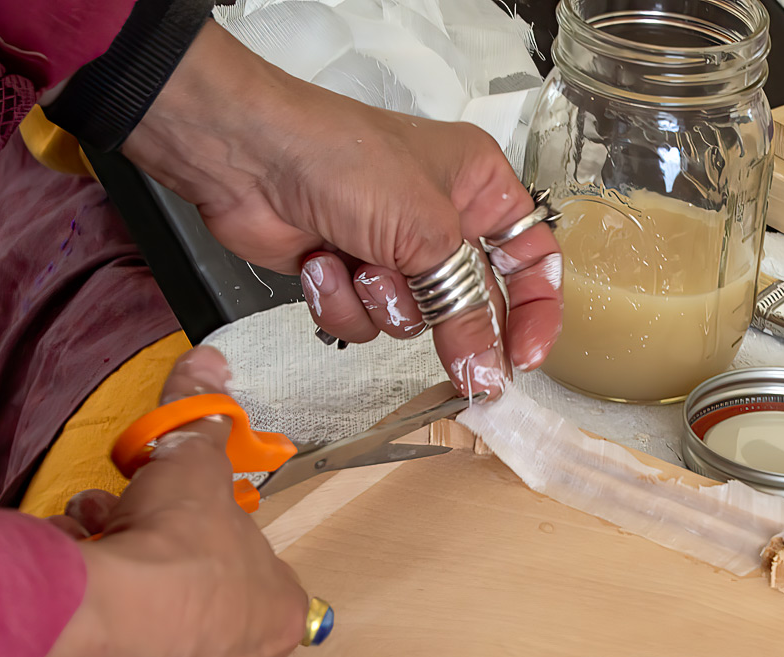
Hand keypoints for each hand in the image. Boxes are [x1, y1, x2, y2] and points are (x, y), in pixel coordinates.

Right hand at [4, 347, 307, 656]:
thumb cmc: (172, 551)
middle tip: (122, 525)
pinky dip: (93, 638)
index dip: (210, 537)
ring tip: (87, 552)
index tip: (177, 518)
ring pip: (155, 640)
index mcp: (280, 614)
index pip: (256, 572)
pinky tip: (73, 603)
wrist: (102, 627)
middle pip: (202, 606)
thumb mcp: (192, 465)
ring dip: (123, 591)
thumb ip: (201, 420)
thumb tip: (209, 367)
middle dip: (159, 558)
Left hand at [121, 22, 562, 399]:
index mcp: (479, 188)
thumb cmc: (342, 159)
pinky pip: (364, 319)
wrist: (247, 157)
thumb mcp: (425, 236)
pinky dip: (340, 299)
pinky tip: (321, 262)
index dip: (536, 312)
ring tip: (359, 263)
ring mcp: (391, 248)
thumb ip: (465, 311)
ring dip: (383, 302)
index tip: (523, 359)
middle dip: (449, 323)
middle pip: (472, 301)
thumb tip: (489, 372)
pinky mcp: (348, 272)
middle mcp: (441, 218)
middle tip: (458, 362)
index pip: (532, 260)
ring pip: (413, 319)